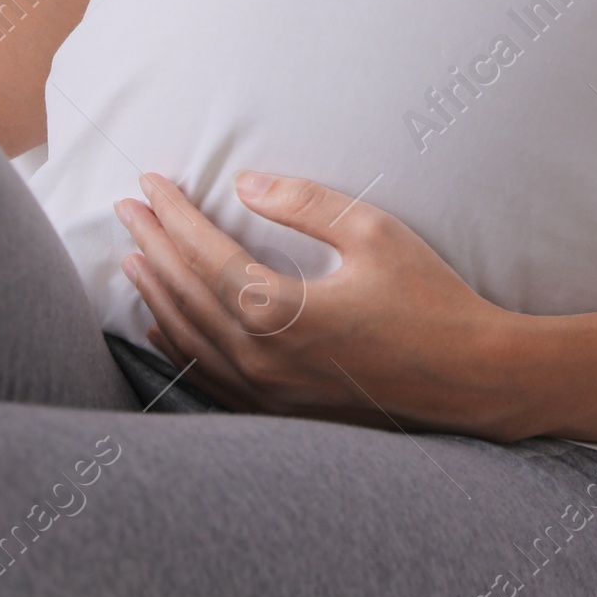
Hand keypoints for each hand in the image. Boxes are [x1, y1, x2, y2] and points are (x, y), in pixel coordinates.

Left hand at [114, 170, 529, 434]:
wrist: (470, 380)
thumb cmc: (428, 300)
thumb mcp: (373, 233)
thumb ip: (304, 203)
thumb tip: (244, 181)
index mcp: (281, 312)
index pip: (204, 254)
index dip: (173, 214)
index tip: (150, 181)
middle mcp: (261, 360)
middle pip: (185, 295)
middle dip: (152, 245)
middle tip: (126, 207)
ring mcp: (266, 396)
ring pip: (188, 341)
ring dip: (156, 294)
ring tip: (133, 257)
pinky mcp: (279, 415)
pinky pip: (209, 380)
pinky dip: (177, 348)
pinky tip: (161, 328)